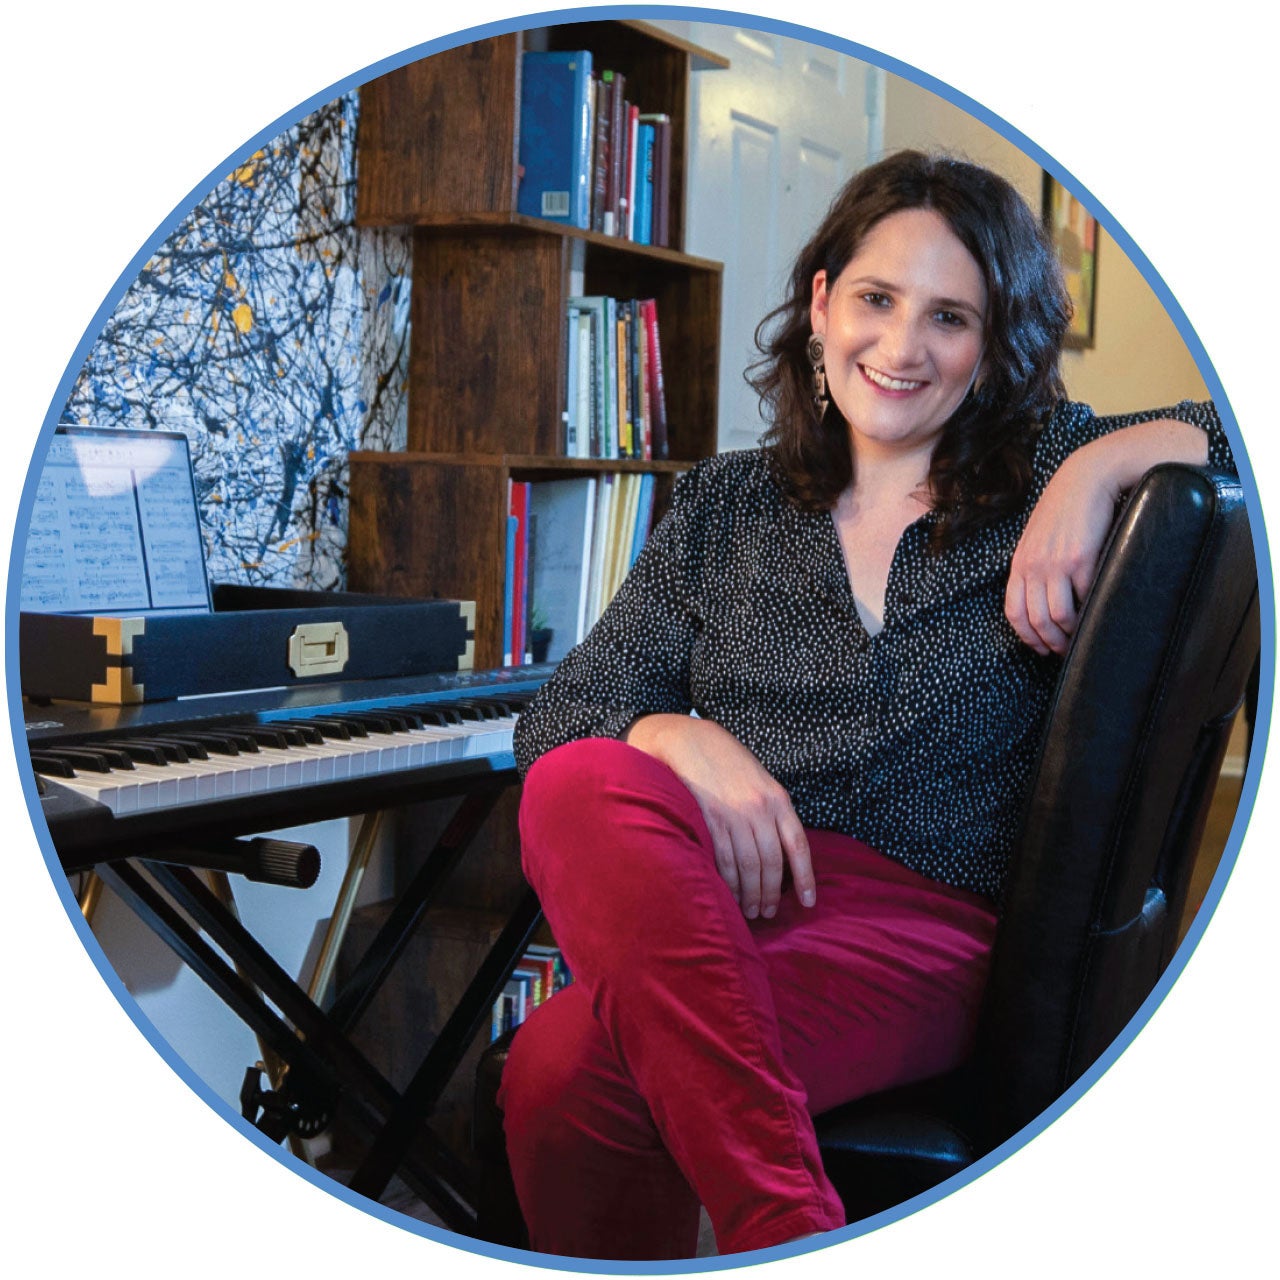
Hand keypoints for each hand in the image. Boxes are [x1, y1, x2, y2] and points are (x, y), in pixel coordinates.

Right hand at [623, 714, 815, 918]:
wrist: (691, 741)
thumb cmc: (728, 764)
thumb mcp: (761, 781)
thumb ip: (772, 812)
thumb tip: (781, 852)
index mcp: (778, 799)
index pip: (798, 846)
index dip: (805, 878)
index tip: (808, 902)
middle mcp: (760, 809)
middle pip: (772, 863)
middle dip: (771, 894)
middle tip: (768, 914)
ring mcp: (734, 814)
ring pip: (748, 866)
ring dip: (751, 894)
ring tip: (750, 911)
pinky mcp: (710, 819)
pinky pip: (723, 859)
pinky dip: (728, 882)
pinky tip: (730, 895)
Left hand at [1005, 449, 1116, 655]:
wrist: (1084, 480)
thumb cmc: (1063, 511)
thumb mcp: (1036, 540)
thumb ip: (1034, 566)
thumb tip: (1041, 598)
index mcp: (1019, 564)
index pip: (1013, 612)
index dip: (1026, 636)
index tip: (1040, 648)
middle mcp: (1033, 567)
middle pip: (1036, 620)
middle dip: (1050, 642)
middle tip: (1064, 651)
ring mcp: (1056, 564)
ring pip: (1059, 616)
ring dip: (1070, 634)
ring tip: (1079, 638)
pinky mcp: (1081, 559)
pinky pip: (1085, 597)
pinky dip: (1090, 611)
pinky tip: (1095, 614)